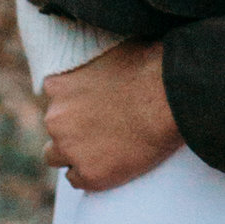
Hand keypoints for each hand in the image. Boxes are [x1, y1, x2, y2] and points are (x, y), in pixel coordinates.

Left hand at [43, 41, 181, 190]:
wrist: (170, 99)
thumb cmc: (150, 67)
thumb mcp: (112, 49)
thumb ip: (95, 59)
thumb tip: (96, 44)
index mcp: (57, 85)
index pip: (54, 97)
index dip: (73, 102)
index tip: (92, 104)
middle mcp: (55, 117)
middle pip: (55, 128)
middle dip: (73, 129)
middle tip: (103, 127)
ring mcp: (70, 148)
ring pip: (58, 157)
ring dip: (75, 154)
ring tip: (105, 149)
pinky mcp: (90, 174)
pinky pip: (79, 180)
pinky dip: (92, 174)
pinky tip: (112, 164)